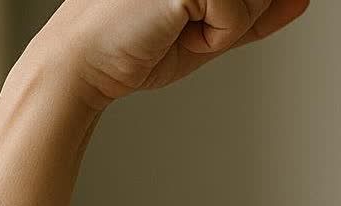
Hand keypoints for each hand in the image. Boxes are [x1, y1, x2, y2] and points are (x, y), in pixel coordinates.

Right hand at [24, 0, 310, 110]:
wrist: (84, 64)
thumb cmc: (136, 47)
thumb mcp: (208, 30)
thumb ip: (256, 13)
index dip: (253, 6)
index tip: (208, 27)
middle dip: (240, 15)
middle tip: (189, 29)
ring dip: (227, 28)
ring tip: (178, 30)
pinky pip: (236, 13)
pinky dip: (216, 36)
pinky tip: (175, 32)